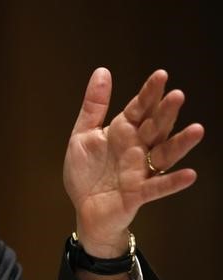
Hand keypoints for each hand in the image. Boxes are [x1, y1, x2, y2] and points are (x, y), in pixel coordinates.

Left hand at [64, 68, 203, 257]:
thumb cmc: (86, 171)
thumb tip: (102, 71)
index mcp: (122, 131)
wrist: (83, 208)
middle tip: (177, 95)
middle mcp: (136, 148)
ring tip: (197, 130)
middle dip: (165, 113)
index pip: (139, 108)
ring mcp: (140, 170)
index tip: (161, 75)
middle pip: (155, 128)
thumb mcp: (82, 133)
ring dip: (180, 143)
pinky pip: (158, 187)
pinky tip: (189, 174)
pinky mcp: (139, 193)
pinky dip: (172, 181)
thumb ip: (94, 105)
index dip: (149, 93)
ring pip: (164, 154)